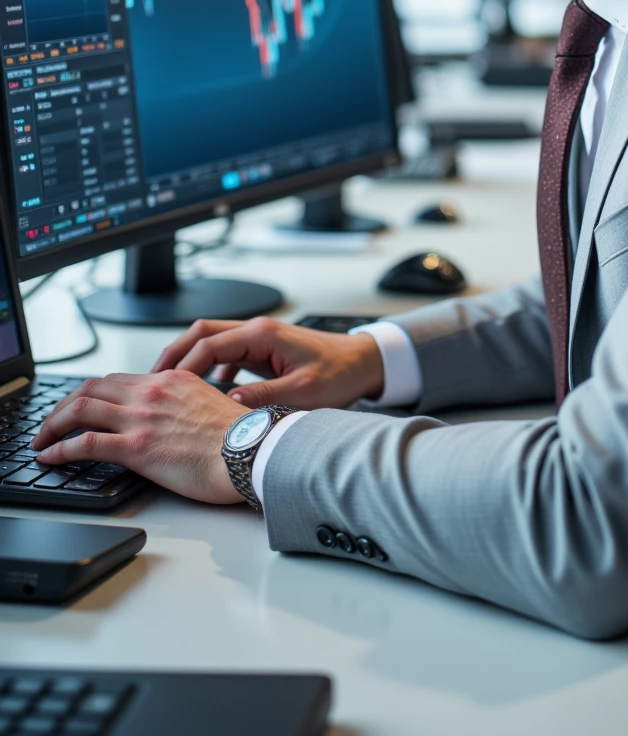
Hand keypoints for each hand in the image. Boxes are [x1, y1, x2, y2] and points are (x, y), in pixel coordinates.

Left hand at [32, 371, 241, 504]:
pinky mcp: (137, 447)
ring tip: (41, 440)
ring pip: (80, 409)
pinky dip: (60, 449)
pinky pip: (85, 443)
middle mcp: (152, 392)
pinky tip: (51, 457)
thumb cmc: (242, 438)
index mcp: (172, 380)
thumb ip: (188, 405)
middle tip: (52, 422)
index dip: (92, 393)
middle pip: (92, 387)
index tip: (82, 407)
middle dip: (64, 405)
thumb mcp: (213, 406)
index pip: (118, 379)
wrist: (253, 451)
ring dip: (53, 424)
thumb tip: (178, 420)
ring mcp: (142, 418)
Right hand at [150, 317, 384, 409]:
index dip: (183, 365)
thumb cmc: (341, 373)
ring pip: (212, 342)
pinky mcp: (264, 350)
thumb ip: (263, 397)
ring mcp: (260, 339)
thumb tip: (226, 405)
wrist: (365, 363)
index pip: (209, 342)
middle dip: (175, 355)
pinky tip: (205, 393)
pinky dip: (210, 369)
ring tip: (171, 389)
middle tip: (153, 381)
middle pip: (202, 334)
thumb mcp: (302, 391)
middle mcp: (258, 330)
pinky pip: (226, 354)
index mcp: (263, 334)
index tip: (165, 387)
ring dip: (190, 361)